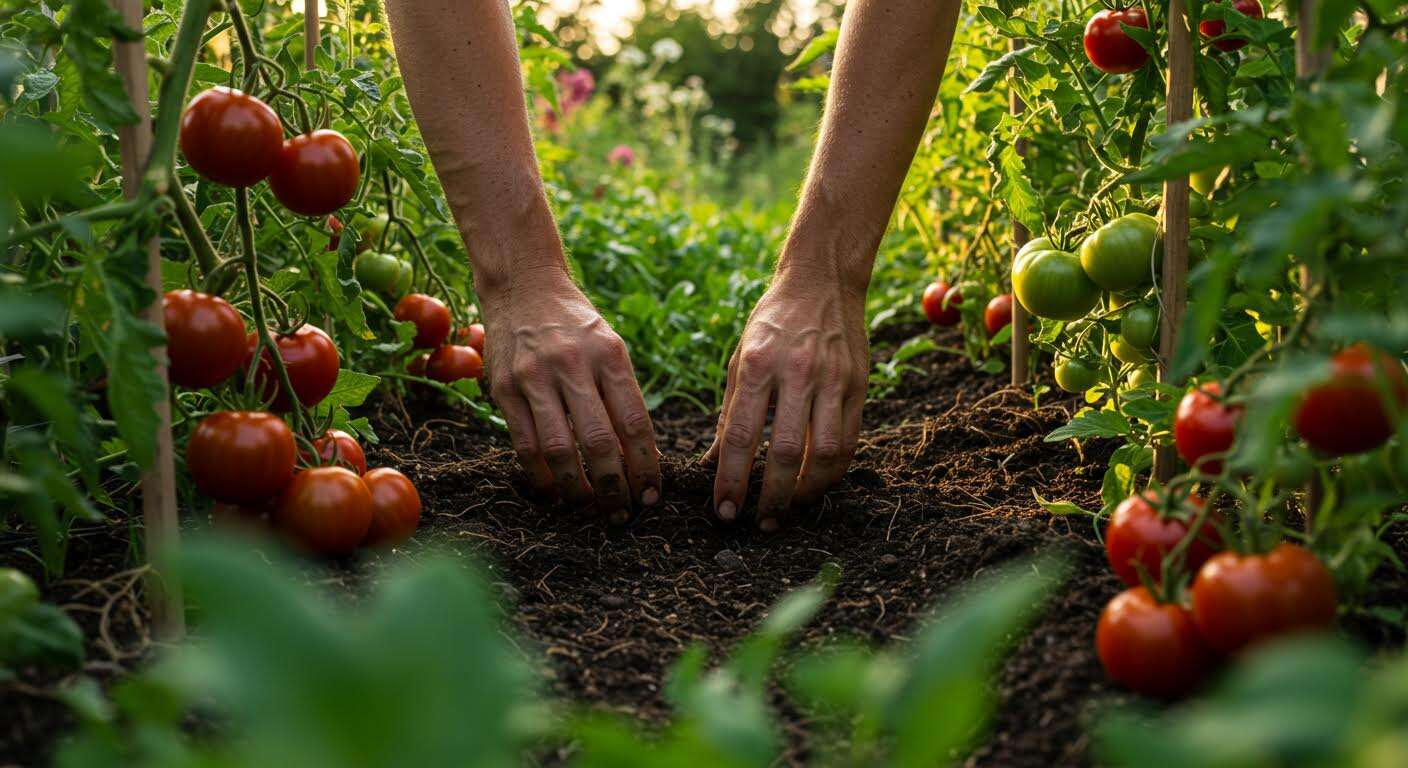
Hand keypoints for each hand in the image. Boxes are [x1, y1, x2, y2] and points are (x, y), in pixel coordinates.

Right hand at [481, 267, 660, 522]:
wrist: (523, 286)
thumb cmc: (576, 325)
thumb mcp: (609, 346)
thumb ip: (622, 396)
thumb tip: (639, 457)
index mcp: (609, 355)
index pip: (634, 422)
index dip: (645, 465)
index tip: (652, 494)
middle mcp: (572, 364)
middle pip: (599, 441)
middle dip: (615, 485)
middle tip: (622, 512)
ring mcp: (534, 377)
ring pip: (559, 448)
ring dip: (577, 487)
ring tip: (589, 505)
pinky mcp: (504, 388)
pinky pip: (524, 443)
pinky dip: (541, 475)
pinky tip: (554, 490)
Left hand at [706, 271, 869, 530]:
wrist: (823, 280)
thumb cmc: (772, 322)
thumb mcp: (740, 358)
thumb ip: (730, 412)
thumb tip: (712, 464)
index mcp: (756, 364)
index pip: (740, 435)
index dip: (731, 479)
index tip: (724, 511)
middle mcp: (795, 372)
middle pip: (785, 451)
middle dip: (770, 496)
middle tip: (759, 523)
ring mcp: (832, 379)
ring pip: (824, 452)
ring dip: (806, 491)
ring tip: (790, 510)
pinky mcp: (858, 384)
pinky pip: (849, 439)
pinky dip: (832, 471)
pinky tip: (816, 485)